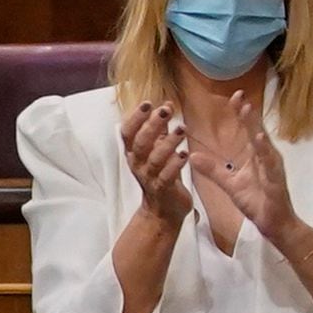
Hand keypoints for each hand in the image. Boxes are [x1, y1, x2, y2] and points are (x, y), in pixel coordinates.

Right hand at [119, 100, 192, 228]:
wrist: (163, 209)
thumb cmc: (161, 174)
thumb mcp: (158, 148)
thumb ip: (161, 128)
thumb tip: (167, 103)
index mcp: (134, 152)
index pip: (128, 133)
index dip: (135, 118)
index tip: (147, 103)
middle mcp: (138, 164)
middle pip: (140, 143)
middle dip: (152, 125)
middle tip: (165, 111)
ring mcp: (149, 177)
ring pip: (154, 159)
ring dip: (168, 143)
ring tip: (181, 129)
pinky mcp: (162, 189)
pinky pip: (167, 176)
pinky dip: (175, 165)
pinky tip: (185, 155)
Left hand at [187, 92, 298, 245]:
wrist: (273, 223)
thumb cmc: (255, 200)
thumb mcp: (229, 184)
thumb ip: (212, 169)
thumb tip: (192, 155)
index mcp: (255, 156)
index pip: (247, 130)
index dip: (241, 114)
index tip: (233, 97)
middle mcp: (266, 157)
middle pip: (257, 131)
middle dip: (249, 114)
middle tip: (240, 96)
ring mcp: (273, 168)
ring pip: (265, 144)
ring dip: (256, 127)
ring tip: (248, 111)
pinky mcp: (276, 181)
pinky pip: (270, 164)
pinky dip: (265, 152)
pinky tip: (259, 140)